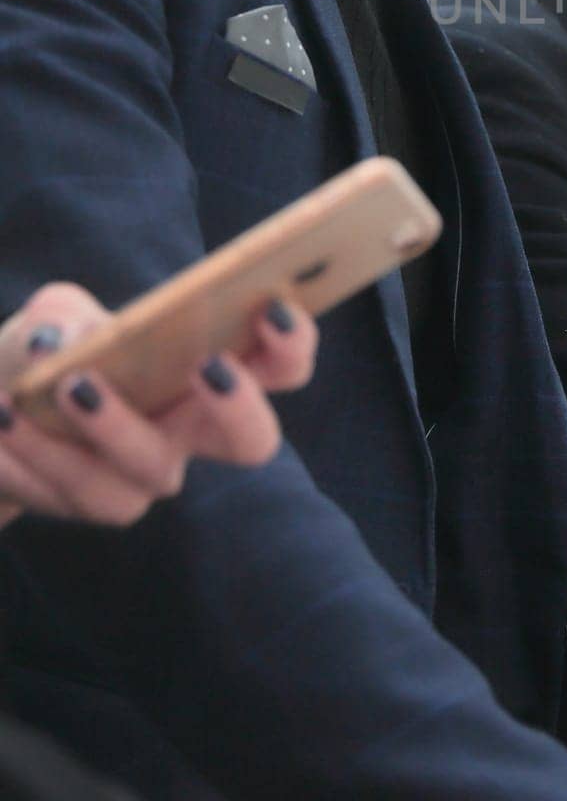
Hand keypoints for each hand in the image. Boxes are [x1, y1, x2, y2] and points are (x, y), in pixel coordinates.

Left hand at [0, 281, 317, 529]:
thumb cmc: (50, 352)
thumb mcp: (55, 317)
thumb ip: (66, 320)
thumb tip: (75, 346)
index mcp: (211, 368)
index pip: (283, 365)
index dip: (293, 343)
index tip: (272, 308)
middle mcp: (196, 428)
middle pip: (253, 440)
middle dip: (241, 406)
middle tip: (208, 366)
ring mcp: (151, 471)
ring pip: (152, 470)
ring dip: (109, 427)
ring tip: (56, 390)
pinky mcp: (101, 503)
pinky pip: (81, 492)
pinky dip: (40, 454)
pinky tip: (7, 422)